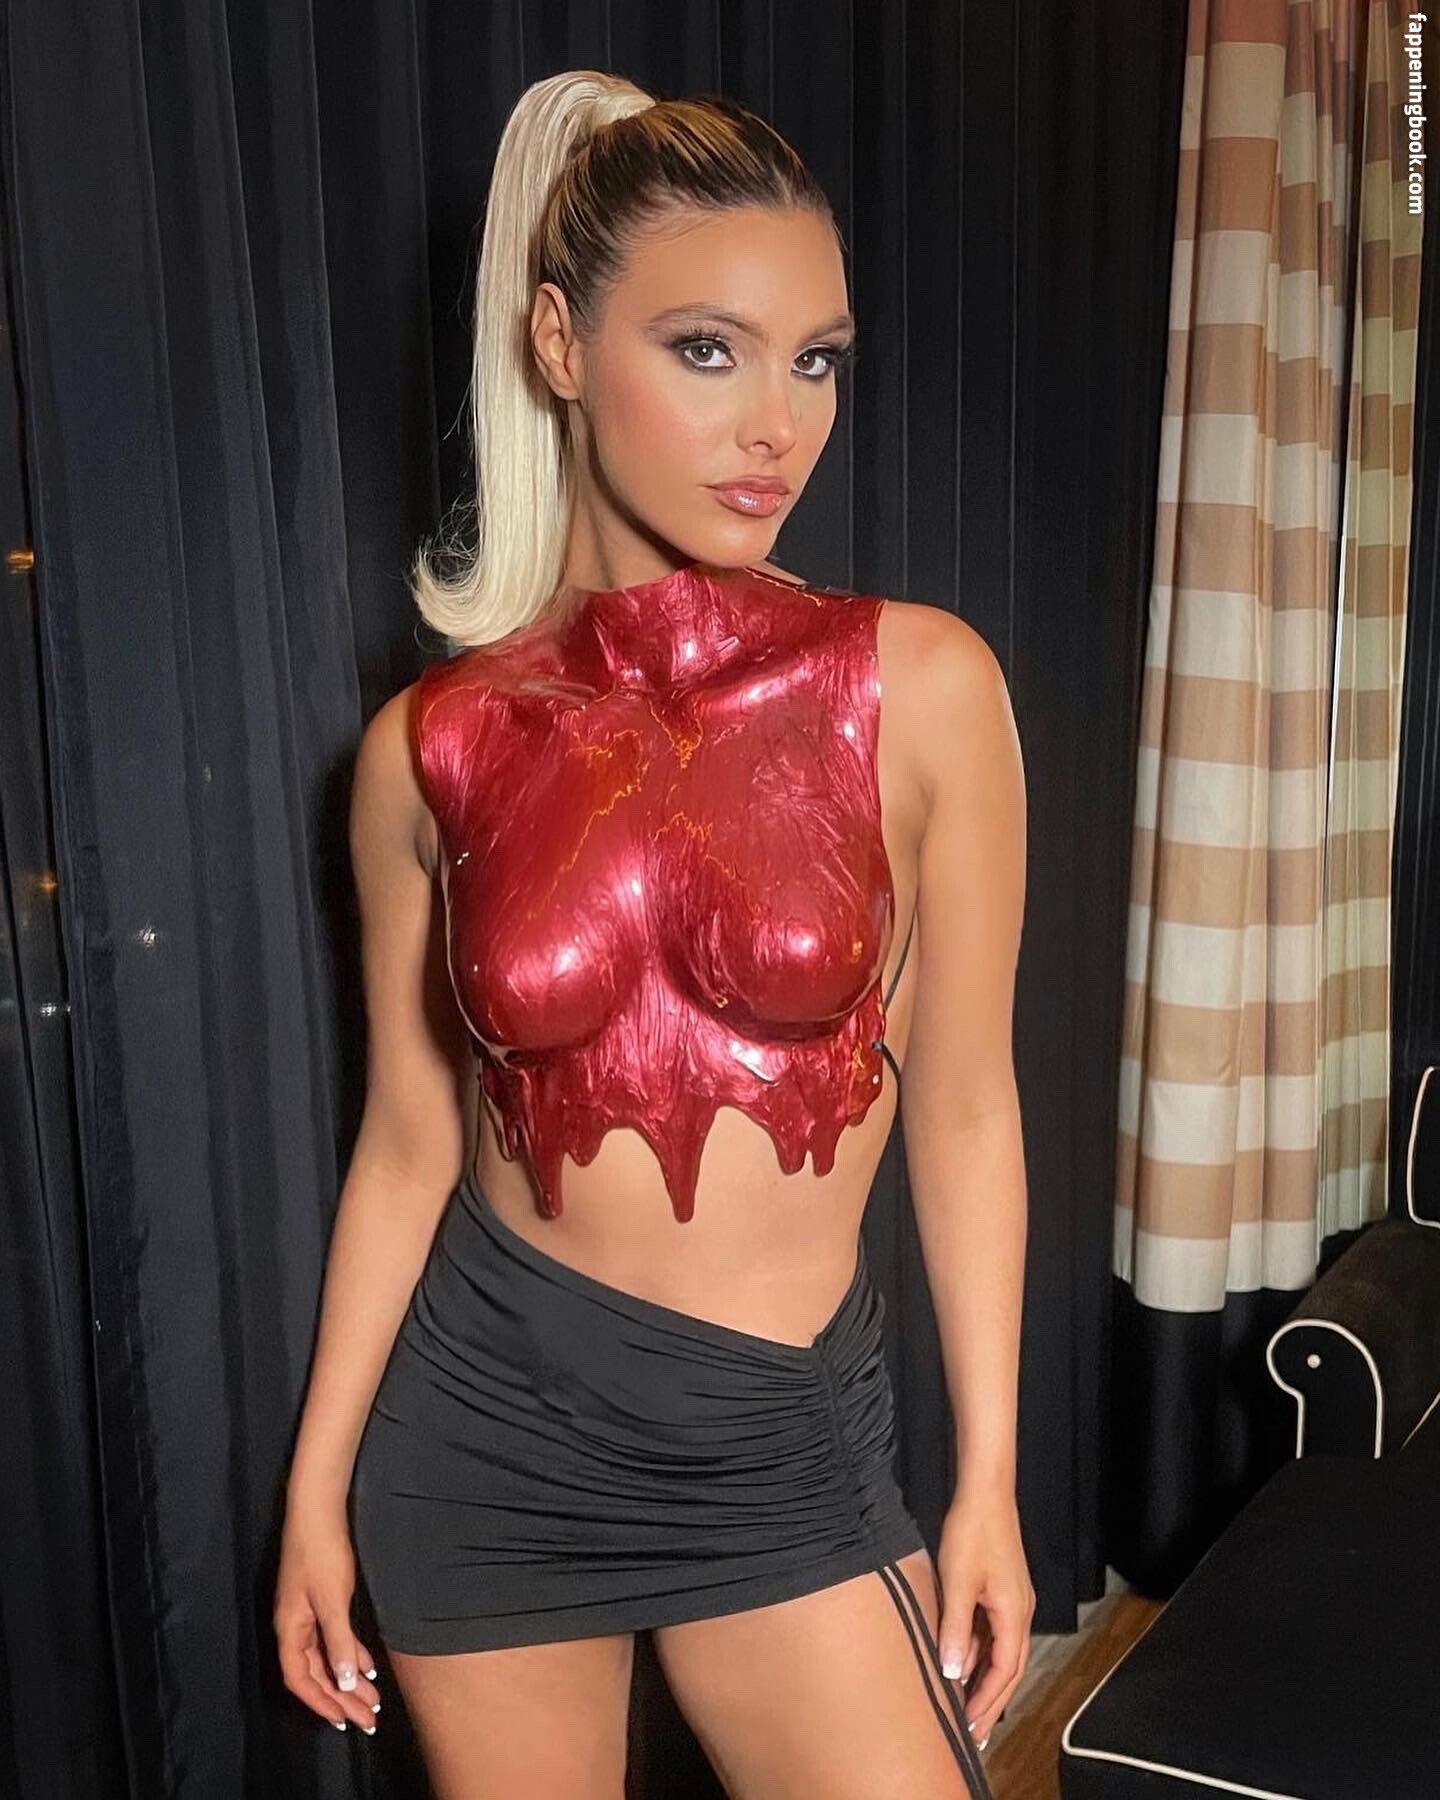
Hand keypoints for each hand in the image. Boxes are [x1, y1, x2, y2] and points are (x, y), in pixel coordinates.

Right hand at [274, 1497, 383, 1734]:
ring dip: (347, 1680)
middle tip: (368, 1720)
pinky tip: (366, 1665)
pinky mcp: (318, 1599)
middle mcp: (294, 1626)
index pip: (301, 1680)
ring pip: (325, 1657)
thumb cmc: (321, 1552)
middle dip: (341, 1699)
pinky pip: (331, 1639)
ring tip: (372, 1699)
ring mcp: (305, 1612)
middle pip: (316, 1674)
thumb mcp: (332, 1600)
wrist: (317, 1508)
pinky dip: (348, 1654)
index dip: (322, 1704)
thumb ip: (338, 1642)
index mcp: (290, 1629)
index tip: (345, 1723)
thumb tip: (342, 1685)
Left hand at [935, 1481, 1034, 1747]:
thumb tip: (953, 1672)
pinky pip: (994, 1632)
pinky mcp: (1002, 1590)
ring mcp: (1013, 1600)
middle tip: (975, 1732)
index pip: (1005, 1672)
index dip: (988, 1701)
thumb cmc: (973, 1532)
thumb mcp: (958, 1582)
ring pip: (1002, 1651)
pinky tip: (963, 1661)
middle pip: (1010, 1668)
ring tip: (966, 1705)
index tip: (971, 1726)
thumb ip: (956, 1628)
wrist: (986, 1493)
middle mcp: (1020, 1612)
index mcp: (1014, 1614)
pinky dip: (981, 1652)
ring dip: (986, 1678)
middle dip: (992, 1701)